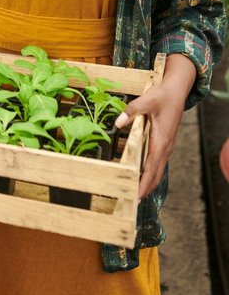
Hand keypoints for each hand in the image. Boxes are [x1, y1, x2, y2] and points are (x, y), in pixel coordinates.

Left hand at [114, 53, 195, 199]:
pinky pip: (157, 163)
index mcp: (161, 141)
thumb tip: (118, 122)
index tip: (136, 197)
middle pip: (155, 175)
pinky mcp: (164, 144)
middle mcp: (165, 148)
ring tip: (134, 194)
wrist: (176, 91)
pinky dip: (149, 173)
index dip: (143, 184)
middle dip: (144, 189)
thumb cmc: (162, 96)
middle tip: (131, 202)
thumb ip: (131, 110)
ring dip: (147, 183)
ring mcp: (166, 147)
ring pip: (157, 170)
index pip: (151, 169)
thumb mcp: (146, 100)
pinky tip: (140, 176)